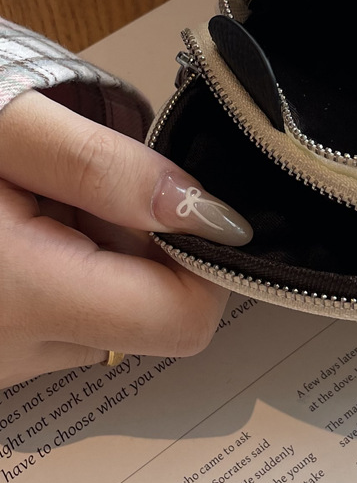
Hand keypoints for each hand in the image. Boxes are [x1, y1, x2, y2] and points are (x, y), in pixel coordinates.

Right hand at [0, 91, 251, 387]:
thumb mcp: (10, 129)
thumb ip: (107, 168)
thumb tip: (210, 212)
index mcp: (22, 297)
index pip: (182, 319)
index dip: (206, 260)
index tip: (185, 204)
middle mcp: (9, 353)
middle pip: (150, 316)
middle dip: (146, 247)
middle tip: (86, 186)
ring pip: (109, 318)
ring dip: (104, 256)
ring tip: (40, 199)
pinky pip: (64, 320)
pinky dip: (68, 271)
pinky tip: (21, 226)